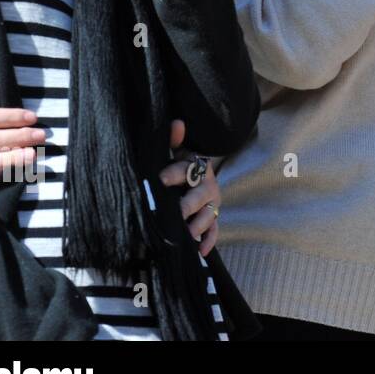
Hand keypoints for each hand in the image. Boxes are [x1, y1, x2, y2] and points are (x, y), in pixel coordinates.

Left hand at [159, 119, 220, 256]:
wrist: (199, 176)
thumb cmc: (182, 165)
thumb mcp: (179, 151)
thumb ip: (174, 139)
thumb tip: (176, 122)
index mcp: (198, 168)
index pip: (187, 170)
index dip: (174, 174)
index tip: (160, 180)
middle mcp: (207, 186)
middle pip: (199, 196)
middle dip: (187, 205)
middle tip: (176, 213)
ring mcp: (211, 204)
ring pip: (208, 215)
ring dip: (198, 225)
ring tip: (187, 235)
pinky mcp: (213, 219)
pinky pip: (213, 232)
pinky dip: (208, 241)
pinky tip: (199, 251)